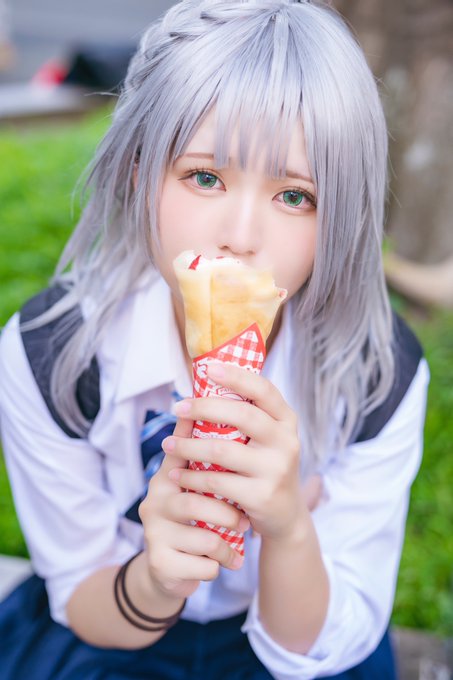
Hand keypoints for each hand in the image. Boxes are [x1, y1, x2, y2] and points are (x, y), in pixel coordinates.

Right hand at [138, 415, 246, 601]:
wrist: (169, 570)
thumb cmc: (191, 521)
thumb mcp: (195, 488)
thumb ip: (207, 459)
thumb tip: (229, 412)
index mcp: (166, 476)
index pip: (181, 452)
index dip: (196, 443)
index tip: (224, 442)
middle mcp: (154, 499)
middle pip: (195, 501)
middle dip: (227, 514)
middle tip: (245, 522)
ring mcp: (153, 532)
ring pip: (204, 538)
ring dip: (226, 545)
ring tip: (235, 546)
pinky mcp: (159, 563)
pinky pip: (202, 565)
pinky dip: (217, 567)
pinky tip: (220, 566)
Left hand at [162, 362, 305, 541]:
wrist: (284, 516)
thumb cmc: (263, 467)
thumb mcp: (265, 439)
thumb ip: (246, 416)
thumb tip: (204, 382)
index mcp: (286, 420)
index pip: (264, 390)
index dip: (237, 377)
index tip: (209, 369)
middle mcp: (287, 442)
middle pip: (243, 415)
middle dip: (204, 408)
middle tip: (178, 408)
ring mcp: (276, 470)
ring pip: (223, 450)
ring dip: (188, 445)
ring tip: (168, 444)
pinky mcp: (262, 496)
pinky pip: (217, 481)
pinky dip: (192, 476)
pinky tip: (177, 472)